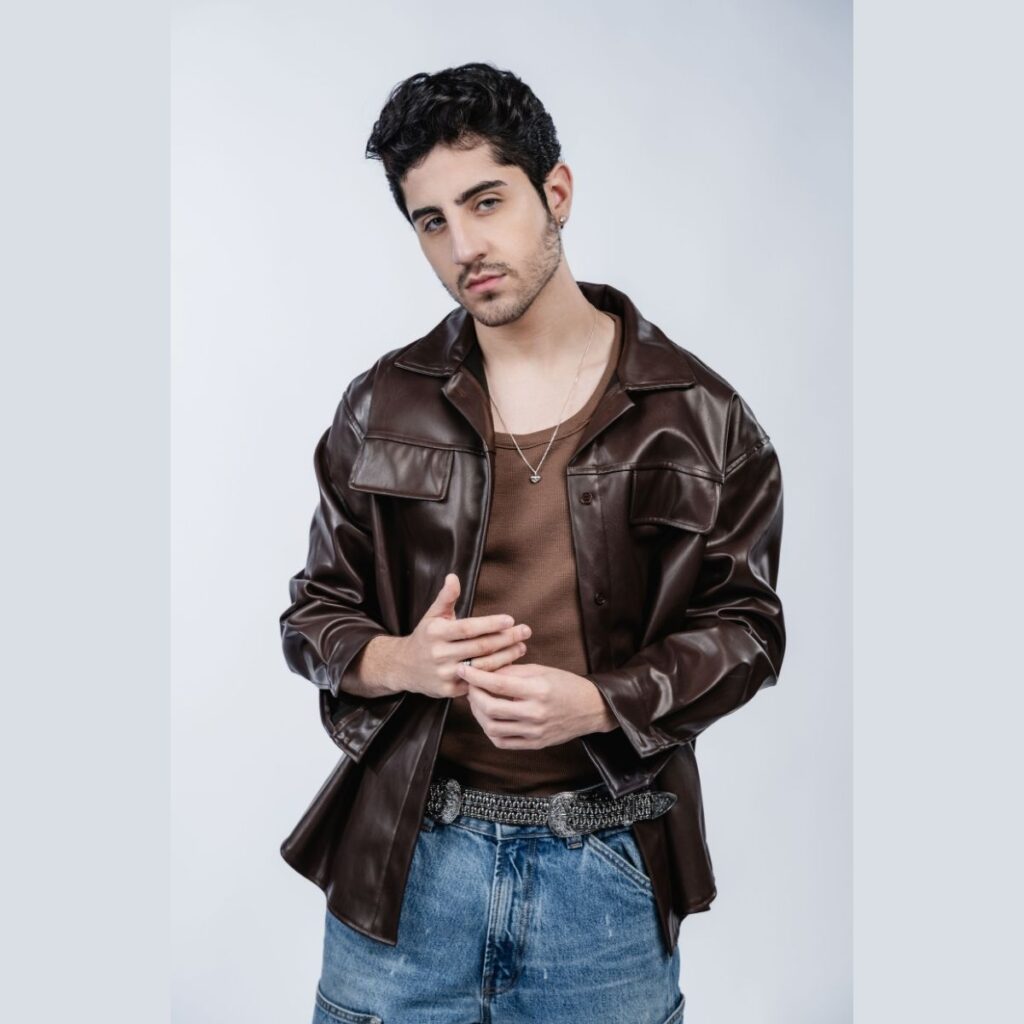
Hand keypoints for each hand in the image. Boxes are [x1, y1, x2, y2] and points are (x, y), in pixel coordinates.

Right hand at [391, 573, 531, 698]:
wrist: (404, 667)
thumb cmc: (425, 637)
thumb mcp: (432, 615)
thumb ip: (446, 597)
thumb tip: (453, 577)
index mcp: (436, 633)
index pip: (468, 628)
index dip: (490, 624)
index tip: (510, 619)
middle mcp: (439, 654)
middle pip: (479, 647)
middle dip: (506, 639)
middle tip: (525, 631)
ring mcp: (444, 674)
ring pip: (482, 666)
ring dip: (506, 656)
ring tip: (522, 647)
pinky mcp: (449, 691)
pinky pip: (477, 681)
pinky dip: (495, 673)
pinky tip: (510, 664)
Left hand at [455, 660, 617, 747]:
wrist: (591, 708)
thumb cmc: (566, 684)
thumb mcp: (541, 670)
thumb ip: (513, 672)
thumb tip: (485, 671)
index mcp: (538, 690)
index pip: (498, 684)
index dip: (476, 677)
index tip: (463, 669)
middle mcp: (535, 713)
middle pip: (491, 708)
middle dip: (474, 696)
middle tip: (470, 686)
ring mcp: (535, 731)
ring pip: (493, 728)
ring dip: (479, 714)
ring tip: (478, 701)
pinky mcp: (535, 744)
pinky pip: (503, 742)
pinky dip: (490, 730)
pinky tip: (489, 718)